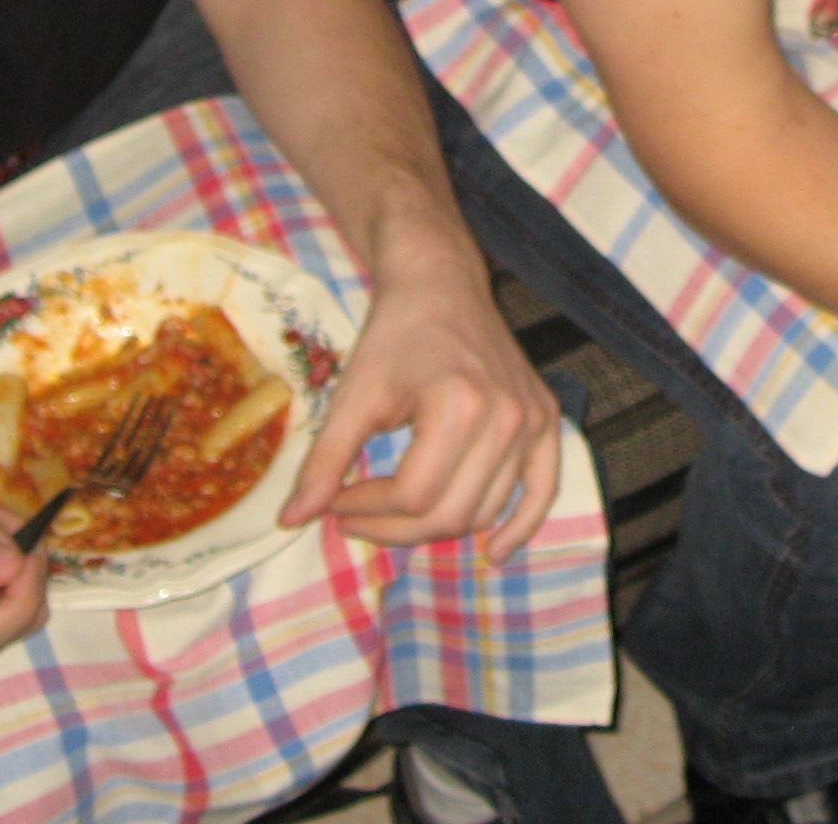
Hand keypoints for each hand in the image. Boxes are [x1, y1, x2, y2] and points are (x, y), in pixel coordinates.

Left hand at [281, 255, 563, 557]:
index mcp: (458, 408)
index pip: (412, 496)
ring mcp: (531, 420)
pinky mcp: (544, 419)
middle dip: (394, 529)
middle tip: (356, 515)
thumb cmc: (393, 336)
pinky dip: (522, 527)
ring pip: (485, 511)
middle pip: (450, 514)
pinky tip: (495, 553)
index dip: (366, 510)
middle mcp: (505, 418)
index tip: (336, 501)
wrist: (440, 284)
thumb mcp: (352, 396)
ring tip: (397, 514)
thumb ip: (324, 462)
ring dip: (436, 526)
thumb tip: (292, 521)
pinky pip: (543, 489)